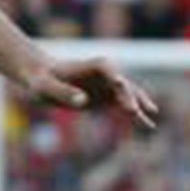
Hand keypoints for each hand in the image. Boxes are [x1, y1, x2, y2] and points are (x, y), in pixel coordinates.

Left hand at [26, 56, 159, 130]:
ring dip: (138, 106)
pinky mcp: (106, 98)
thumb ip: (63, 92)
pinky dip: (135, 115)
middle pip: (123, 84)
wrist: (41, 79)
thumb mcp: (44, 86)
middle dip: (129, 97)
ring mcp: (109, 86)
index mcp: (93, 65)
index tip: (120, 86)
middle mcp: (106, 74)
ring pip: (129, 96)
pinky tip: (148, 125)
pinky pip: (124, 106)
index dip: (116, 79)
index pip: (109, 70)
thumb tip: (83, 101)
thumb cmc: (40, 80)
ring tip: (149, 121)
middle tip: (132, 112)